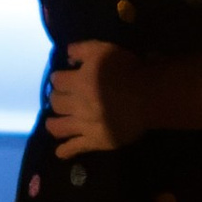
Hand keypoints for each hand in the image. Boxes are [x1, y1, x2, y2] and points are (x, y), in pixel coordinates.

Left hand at [47, 40, 148, 155]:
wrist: (148, 97)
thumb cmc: (127, 70)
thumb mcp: (103, 49)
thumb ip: (81, 50)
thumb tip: (67, 56)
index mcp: (77, 82)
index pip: (57, 81)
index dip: (59, 78)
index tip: (63, 79)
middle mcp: (76, 104)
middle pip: (56, 103)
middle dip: (57, 99)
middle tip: (62, 98)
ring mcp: (84, 125)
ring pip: (58, 127)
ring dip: (53, 124)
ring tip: (53, 123)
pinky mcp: (95, 141)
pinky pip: (75, 148)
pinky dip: (65, 151)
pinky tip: (61, 152)